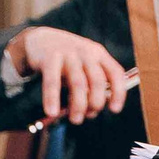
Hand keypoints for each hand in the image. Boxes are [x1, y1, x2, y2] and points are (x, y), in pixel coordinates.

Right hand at [6, 26, 131, 125]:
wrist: (39, 39)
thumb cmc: (65, 59)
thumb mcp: (83, 64)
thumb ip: (90, 84)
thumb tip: (90, 111)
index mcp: (98, 54)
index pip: (116, 73)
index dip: (118, 92)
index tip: (114, 109)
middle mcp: (86, 52)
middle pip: (97, 81)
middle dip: (95, 103)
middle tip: (88, 116)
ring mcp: (68, 54)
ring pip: (78, 83)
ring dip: (78, 105)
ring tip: (75, 119)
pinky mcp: (49, 58)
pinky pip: (52, 82)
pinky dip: (52, 98)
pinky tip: (52, 111)